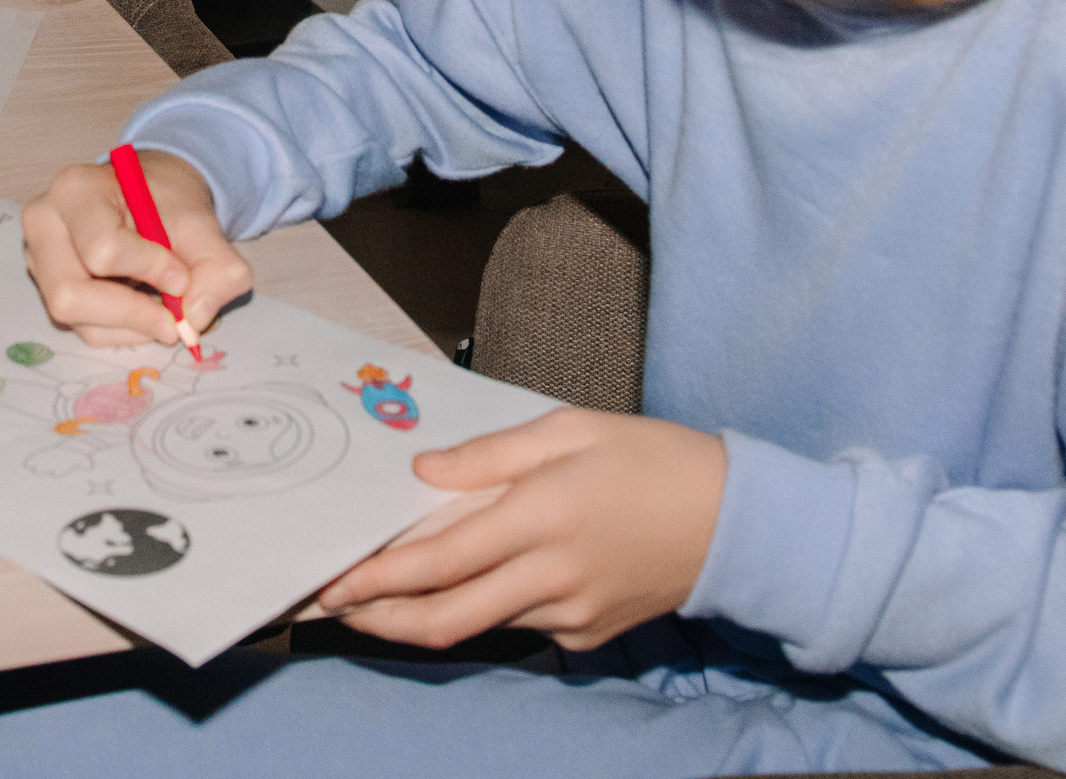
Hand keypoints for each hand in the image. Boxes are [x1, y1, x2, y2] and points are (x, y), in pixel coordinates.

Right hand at [21, 151, 253, 346]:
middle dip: (131, 314)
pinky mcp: (48, 288)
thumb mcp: (204, 225)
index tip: (182, 276)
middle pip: (71, 295)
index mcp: (74, 190)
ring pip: (76, 320)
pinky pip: (83, 329)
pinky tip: (143, 306)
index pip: (102, 250)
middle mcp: (43, 224)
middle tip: (174, 318)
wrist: (151, 197)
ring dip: (131, 326)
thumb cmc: (167, 203)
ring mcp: (38, 259)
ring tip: (162, 307)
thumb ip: (218, 268)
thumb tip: (195, 320)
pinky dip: (123, 330)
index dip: (149, 271)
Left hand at [317, 409, 726, 650]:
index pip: (438, 563)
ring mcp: (570, 614)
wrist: (734, 522)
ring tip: (380, 596)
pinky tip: (471, 584)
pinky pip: (519, 625)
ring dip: (425, 614)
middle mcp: (551, 575)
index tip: (331, 583)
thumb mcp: (570, 430)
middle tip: (331, 609)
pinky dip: (484, 608)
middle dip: (379, 620)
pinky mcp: (586, 635)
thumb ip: (490, 455)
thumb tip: (423, 472)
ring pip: (478, 624)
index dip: (376, 580)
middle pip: (445, 619)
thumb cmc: (650, 460)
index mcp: (543, 515)